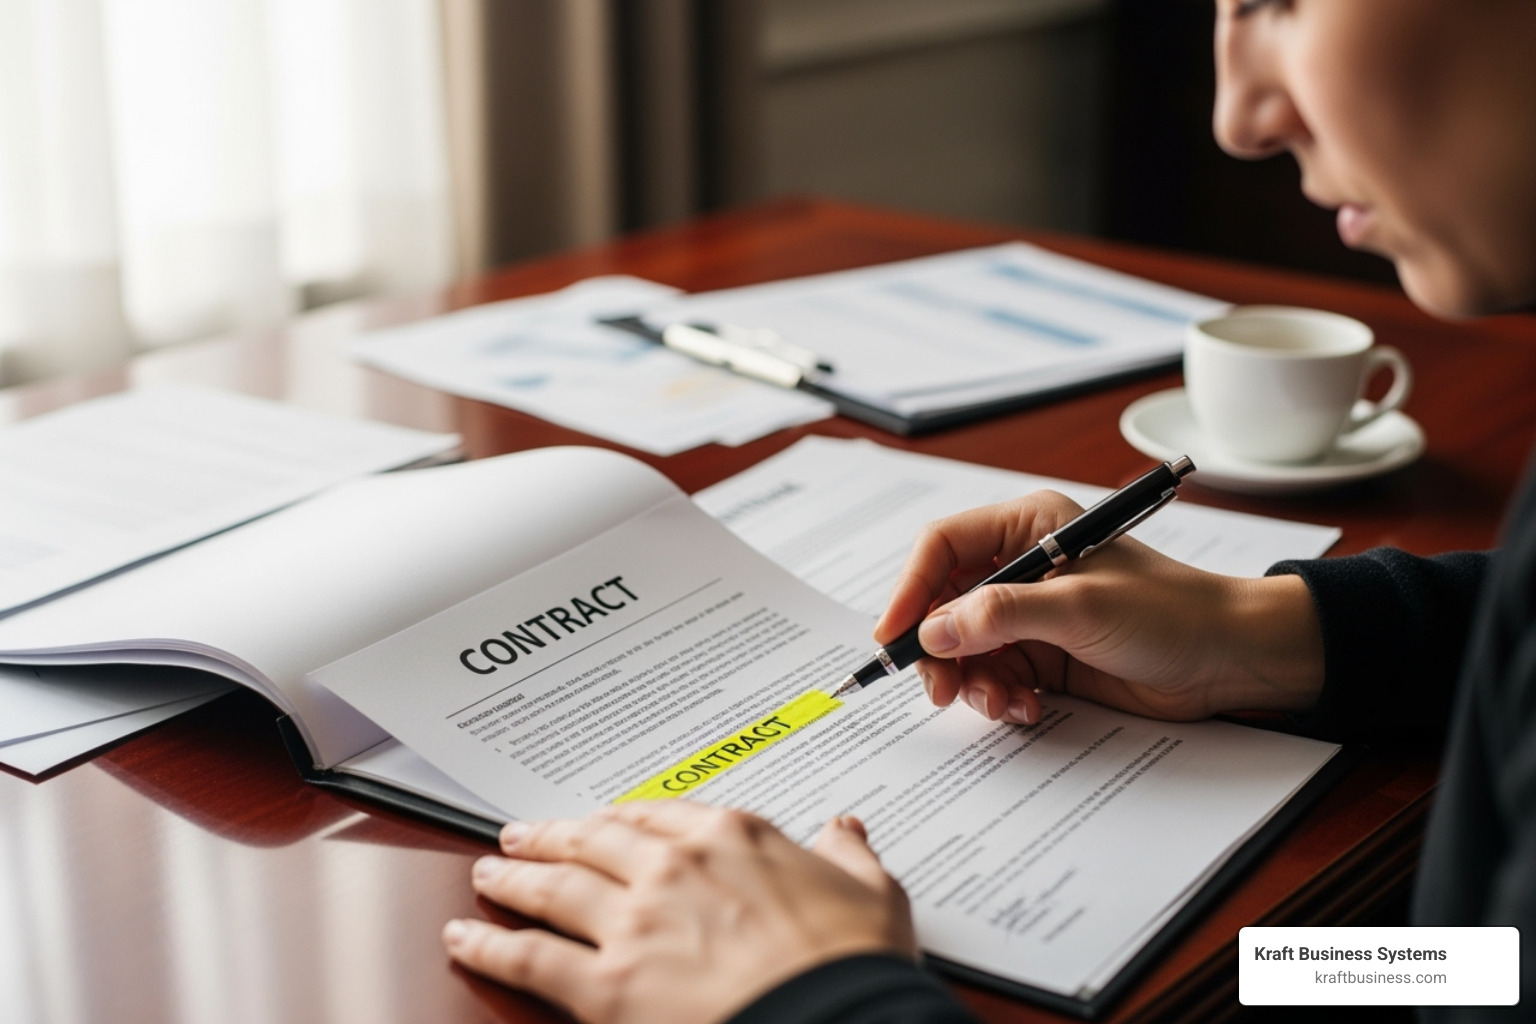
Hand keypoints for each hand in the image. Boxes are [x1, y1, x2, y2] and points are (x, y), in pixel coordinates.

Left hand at [443, 801, 915, 1023]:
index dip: (623, 816)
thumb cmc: (855, 968)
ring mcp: (635, 922)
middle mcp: (674, 868)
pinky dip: (491, 943)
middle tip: (524, 834)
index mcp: (733, 837)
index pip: (661, 814)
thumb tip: (847, 831)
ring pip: (554, 888)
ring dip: (513, 878)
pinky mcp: (607, 986)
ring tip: (488, 872)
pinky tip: (468, 936)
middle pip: (594, 840)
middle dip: (553, 836)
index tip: (606, 819)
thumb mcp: (873, 896)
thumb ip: (849, 857)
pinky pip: (531, 957)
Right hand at [874, 490, 1324, 724]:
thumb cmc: (1170, 613)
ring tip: (1003, 702)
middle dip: (939, 649)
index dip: (910, 590)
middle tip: (942, 689)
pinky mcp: (1042, 654)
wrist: (1227, 661)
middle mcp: (1021, 565)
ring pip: (964, 648)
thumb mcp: (1081, 607)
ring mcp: (1030, 613)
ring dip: (973, 680)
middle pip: (943, 603)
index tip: (894, 637)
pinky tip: (1028, 707)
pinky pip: (993, 676)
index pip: (943, 548)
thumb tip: (934, 630)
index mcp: (1027, 526)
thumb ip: (1002, 614)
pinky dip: (999, 696)